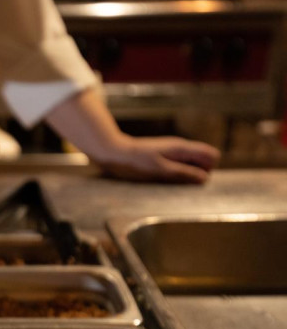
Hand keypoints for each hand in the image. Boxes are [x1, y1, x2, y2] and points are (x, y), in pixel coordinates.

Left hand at [94, 134, 220, 183]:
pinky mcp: (164, 156)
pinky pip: (179, 165)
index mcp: (182, 147)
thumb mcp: (161, 170)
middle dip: (199, 173)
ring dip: (187, 174)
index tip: (193, 180)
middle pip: (204, 160)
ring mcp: (172, 151)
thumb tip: (204, 178)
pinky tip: (164, 178)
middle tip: (179, 182)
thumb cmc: (136, 162)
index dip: (209, 169)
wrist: (115, 153)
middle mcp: (180, 147)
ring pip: (191, 163)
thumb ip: (183, 173)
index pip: (211, 155)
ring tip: (170, 180)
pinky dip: (177, 173)